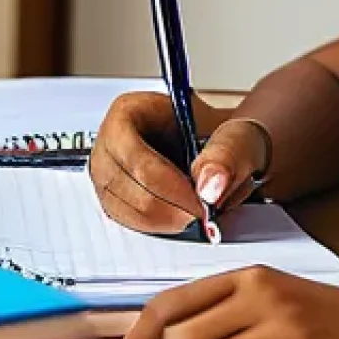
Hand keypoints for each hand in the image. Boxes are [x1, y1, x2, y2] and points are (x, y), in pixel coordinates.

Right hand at [89, 91, 261, 233]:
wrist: (215, 144)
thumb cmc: (218, 132)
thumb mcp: (232, 132)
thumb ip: (227, 154)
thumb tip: (211, 186)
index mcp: (129, 113)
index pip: (138, 158)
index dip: (169, 186)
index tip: (200, 203)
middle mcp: (108, 142)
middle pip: (124, 186)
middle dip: (167, 207)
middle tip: (202, 214)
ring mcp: (105, 171)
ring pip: (122, 208)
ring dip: (162, 220)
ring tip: (194, 215)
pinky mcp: (112, 195)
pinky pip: (124, 220)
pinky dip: (155, 226)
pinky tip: (179, 218)